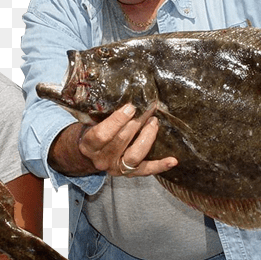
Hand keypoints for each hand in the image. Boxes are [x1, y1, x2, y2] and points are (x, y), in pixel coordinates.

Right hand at [53, 103, 176, 177]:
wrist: (87, 155)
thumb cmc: (90, 131)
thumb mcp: (88, 121)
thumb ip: (99, 111)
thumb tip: (116, 86)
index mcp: (89, 145)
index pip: (102, 135)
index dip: (117, 121)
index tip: (130, 106)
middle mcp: (101, 159)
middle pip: (121, 142)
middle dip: (136, 123)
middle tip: (149, 108)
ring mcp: (115, 168)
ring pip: (134, 156)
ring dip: (147, 138)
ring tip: (154, 122)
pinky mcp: (128, 174)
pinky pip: (145, 171)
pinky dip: (160, 166)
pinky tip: (173, 160)